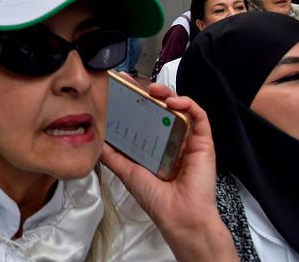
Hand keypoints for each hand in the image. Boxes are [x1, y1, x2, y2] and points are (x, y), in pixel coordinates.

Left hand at [101, 84, 237, 260]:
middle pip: (161, 107)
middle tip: (131, 81)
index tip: (119, 85)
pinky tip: (174, 101)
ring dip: (168, 92)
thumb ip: (112, 156)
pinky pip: (200, 116)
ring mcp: (188, 139)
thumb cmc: (156, 198)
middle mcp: (171, 138)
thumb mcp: (128, 172)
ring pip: (181, 107)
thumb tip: (95, 140)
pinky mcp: (203, 142)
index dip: (133, 99)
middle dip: (147, 91)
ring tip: (153, 89)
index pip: (144, 115)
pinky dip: (188, 104)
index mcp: (154, 144)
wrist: (179, 217)